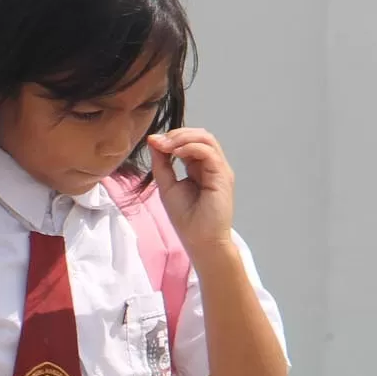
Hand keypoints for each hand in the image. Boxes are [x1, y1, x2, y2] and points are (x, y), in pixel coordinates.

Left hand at [146, 128, 236, 249]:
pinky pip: (209, 152)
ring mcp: (219, 170)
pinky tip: (176, 153)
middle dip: (177, 134)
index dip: (172, 137)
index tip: (153, 141)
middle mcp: (212, 166)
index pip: (190, 141)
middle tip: (159, 141)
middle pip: (200, 135)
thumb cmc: (186, 219)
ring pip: (206, 139)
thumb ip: (161, 163)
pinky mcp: (223, 176)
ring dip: (183, 138)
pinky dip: (191, 148)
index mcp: (199, 168)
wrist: (200, 242)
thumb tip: (154, 140)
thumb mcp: (167, 186)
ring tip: (167, 146)